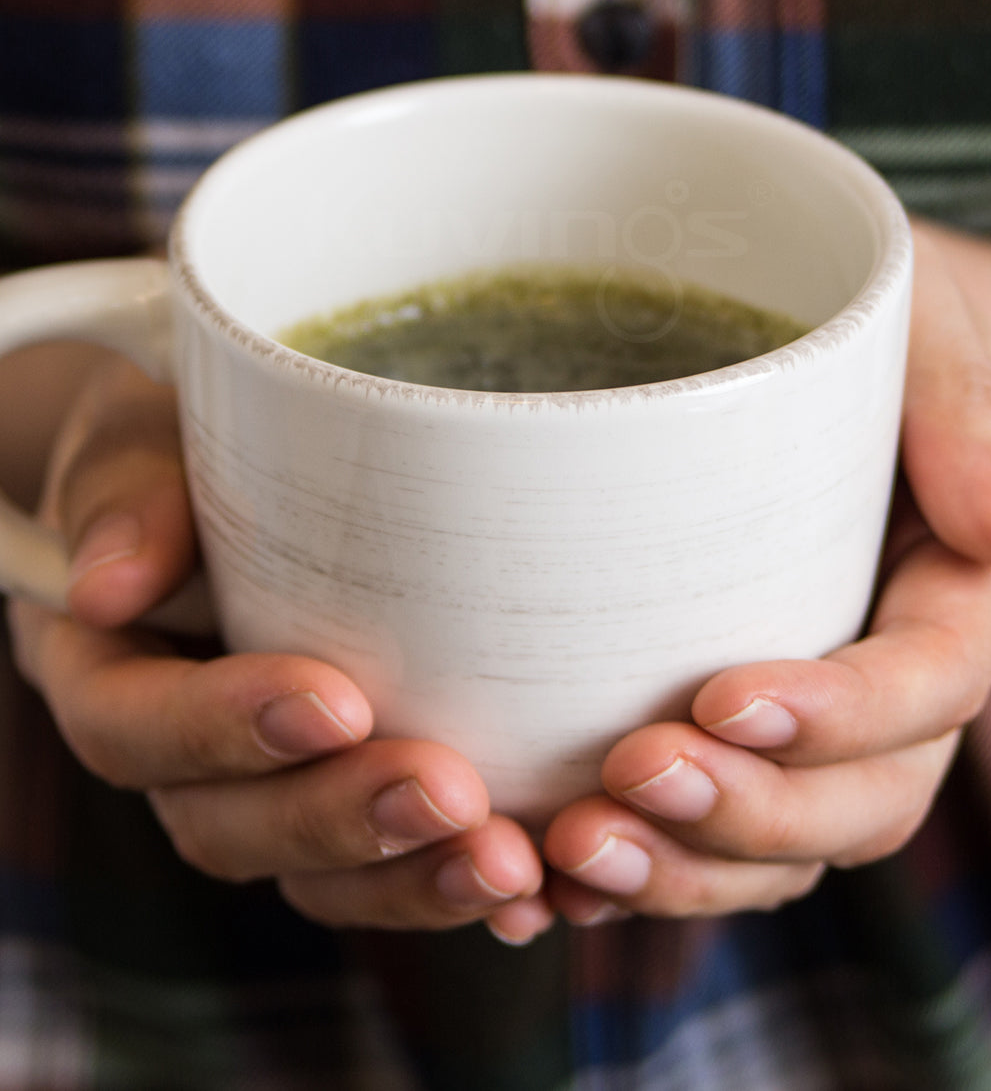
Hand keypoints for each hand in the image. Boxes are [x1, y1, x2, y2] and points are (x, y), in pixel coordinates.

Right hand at [6, 355, 552, 944]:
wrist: (231, 485)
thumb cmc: (180, 461)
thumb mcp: (136, 449)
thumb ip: (124, 497)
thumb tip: (110, 586)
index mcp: (112, 676)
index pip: (135, 727)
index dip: (226, 732)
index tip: (336, 702)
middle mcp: (183, 760)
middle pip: (234, 828)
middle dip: (344, 818)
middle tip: (448, 792)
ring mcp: (269, 793)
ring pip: (318, 875)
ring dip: (412, 878)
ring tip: (506, 861)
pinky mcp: (351, 799)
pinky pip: (389, 873)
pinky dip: (454, 884)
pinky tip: (534, 885)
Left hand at [542, 222, 990, 922]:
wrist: (810, 349)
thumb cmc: (868, 334)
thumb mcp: (923, 341)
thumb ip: (971, 428)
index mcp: (950, 596)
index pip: (924, 686)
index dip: (837, 717)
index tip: (721, 700)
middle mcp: (890, 689)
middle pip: (854, 803)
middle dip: (745, 817)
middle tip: (626, 782)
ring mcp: (808, 729)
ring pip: (777, 850)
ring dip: (679, 872)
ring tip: (571, 854)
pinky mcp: (726, 738)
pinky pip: (699, 839)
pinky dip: (630, 874)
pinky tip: (540, 877)